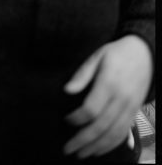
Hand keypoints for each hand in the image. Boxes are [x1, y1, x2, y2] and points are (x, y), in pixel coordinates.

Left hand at [62, 35, 152, 158]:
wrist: (143, 55)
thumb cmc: (116, 54)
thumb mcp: (97, 57)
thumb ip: (82, 74)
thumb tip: (67, 90)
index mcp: (109, 84)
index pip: (92, 109)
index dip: (77, 118)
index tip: (66, 120)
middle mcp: (121, 99)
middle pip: (101, 126)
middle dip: (83, 140)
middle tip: (68, 149)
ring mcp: (130, 108)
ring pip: (113, 134)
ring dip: (96, 147)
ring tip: (81, 154)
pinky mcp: (134, 112)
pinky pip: (124, 133)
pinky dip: (111, 145)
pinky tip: (99, 150)